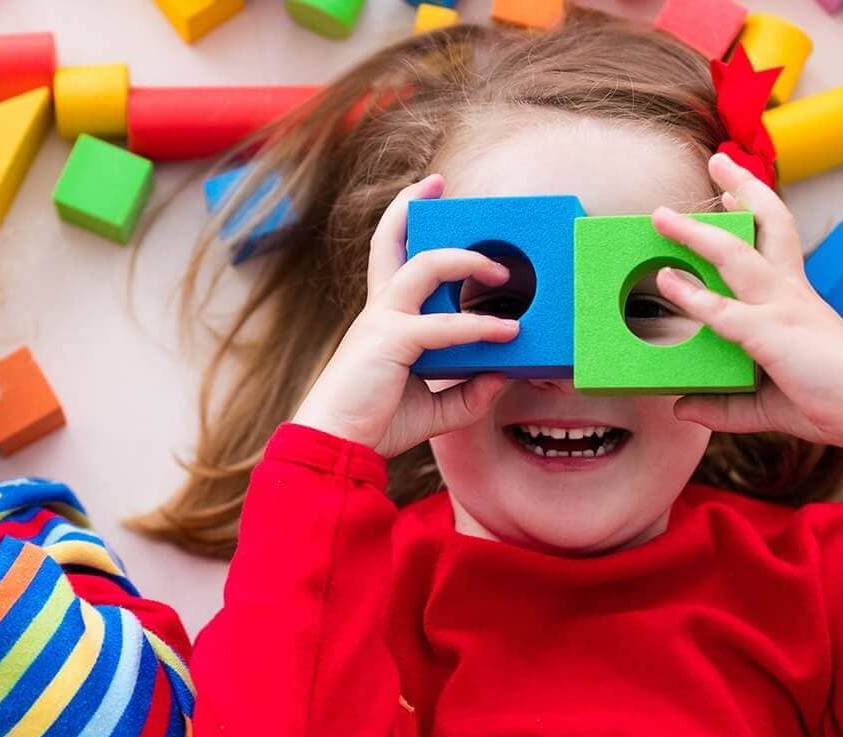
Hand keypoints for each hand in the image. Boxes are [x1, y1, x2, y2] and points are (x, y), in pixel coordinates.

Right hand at [292, 175, 520, 458]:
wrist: (335, 446)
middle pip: (391, 240)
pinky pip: (443, 325)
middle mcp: (380, 310)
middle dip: (412, 205)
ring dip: (468, 260)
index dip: (403, 223)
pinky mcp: (391, 341)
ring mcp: (382, 321)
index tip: (426, 196)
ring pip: (426, 265)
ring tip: (502, 272)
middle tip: (439, 183)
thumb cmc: (373, 425)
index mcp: (383, 319)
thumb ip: (468, 392)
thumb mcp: (434, 408)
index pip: (391, 259)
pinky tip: (506, 333)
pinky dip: (478, 327)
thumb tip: (503, 376)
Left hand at [651, 153, 842, 484]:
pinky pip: (726, 311)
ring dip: (696, 233)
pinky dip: (694, 296)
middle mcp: (792, 293)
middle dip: (743, 187)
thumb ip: (722, 405)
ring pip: (736, 257)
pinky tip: (667, 281)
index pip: (777, 239)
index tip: (733, 189)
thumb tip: (680, 407)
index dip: (756, 209)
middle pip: (768, 224)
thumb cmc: (830, 404)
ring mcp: (784, 309)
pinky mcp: (774, 336)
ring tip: (660, 216)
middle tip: (717, 159)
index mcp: (797, 298)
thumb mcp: (765, 404)